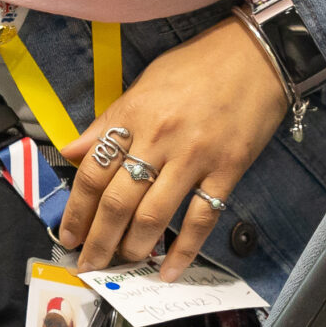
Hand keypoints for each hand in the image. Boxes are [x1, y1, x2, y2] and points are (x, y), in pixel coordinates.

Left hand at [55, 17, 290, 279]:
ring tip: (121, 265)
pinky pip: (201, 219)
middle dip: (98, 240)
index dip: (76, 210)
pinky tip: (168, 270)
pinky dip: (183, 250)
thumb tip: (70, 151)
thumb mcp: (143, 85)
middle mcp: (159, 139)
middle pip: (117, 201)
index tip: (68, 234)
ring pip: (153, 216)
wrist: (256, 56)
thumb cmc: (196, 66)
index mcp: (134, 115)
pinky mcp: (228, 170)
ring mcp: (195, 157)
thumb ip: (107, 122)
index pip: (92, 171)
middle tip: (89, 264)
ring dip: (132, 248)